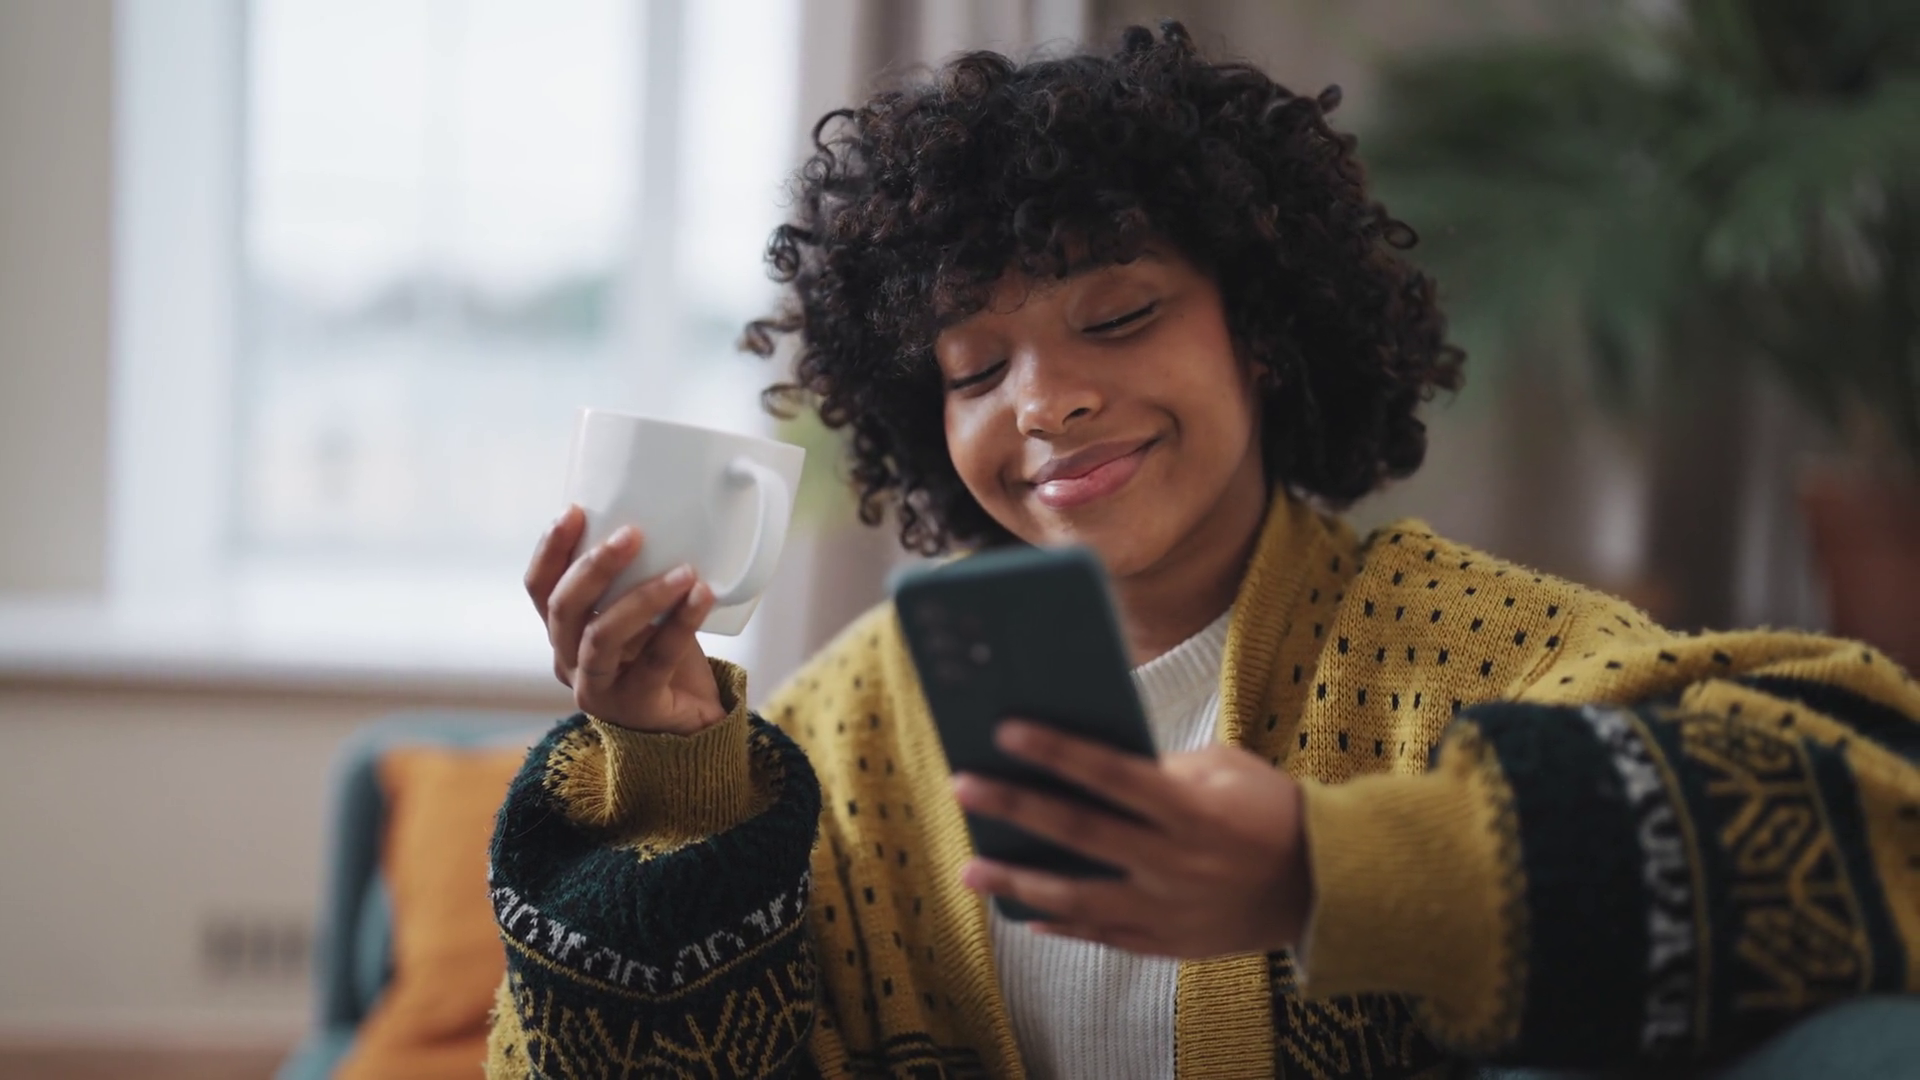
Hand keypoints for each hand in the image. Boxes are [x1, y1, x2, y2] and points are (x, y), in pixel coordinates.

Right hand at [525, 505, 725, 734]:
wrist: (692, 726)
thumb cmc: (662, 660)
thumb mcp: (641, 615)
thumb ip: (635, 580)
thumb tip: (657, 517)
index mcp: (564, 634)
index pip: (540, 589)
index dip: (550, 551)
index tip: (574, 511)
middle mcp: (569, 662)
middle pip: (563, 610)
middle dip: (594, 567)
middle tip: (632, 534)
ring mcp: (597, 689)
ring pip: (602, 637)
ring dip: (643, 597)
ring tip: (684, 571)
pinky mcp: (635, 707)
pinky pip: (656, 659)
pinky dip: (681, 623)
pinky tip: (702, 596)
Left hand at [953, 721, 1310, 958]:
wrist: (1326, 886)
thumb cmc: (1269, 810)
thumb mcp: (1226, 770)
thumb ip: (1163, 768)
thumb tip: (1092, 764)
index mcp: (1192, 809)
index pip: (1111, 773)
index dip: (1057, 751)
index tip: (1006, 730)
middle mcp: (1175, 861)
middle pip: (1080, 831)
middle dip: (1015, 808)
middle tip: (963, 787)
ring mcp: (1169, 909)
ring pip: (1078, 898)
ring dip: (1018, 883)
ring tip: (970, 869)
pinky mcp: (1170, 943)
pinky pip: (1103, 936)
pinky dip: (1061, 925)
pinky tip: (1024, 912)